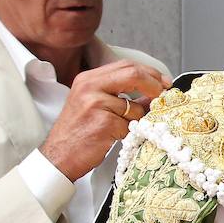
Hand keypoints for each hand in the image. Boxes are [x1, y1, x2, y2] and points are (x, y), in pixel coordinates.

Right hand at [39, 60, 170, 180]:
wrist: (58, 157)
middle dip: (154, 85)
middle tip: (165, 96)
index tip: (164, 83)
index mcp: (88, 79)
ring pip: (135, 106)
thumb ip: (121, 95)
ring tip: (122, 129)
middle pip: (133, 74)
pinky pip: (130, 126)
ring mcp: (95, 103)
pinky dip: (128, 134)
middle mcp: (90, 86)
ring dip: (137, 120)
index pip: (126, 65)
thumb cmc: (78, 134)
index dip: (150, 73)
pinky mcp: (103, 122)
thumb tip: (153, 94)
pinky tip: (113, 138)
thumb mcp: (95, 106)